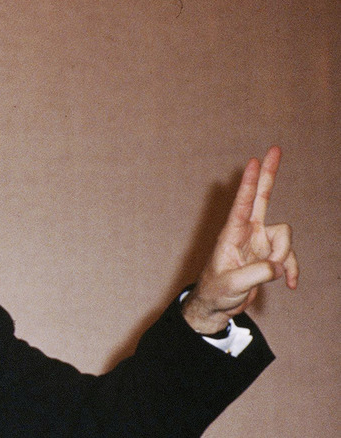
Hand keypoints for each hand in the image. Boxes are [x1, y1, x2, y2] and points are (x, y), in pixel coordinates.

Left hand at [182, 146, 298, 333]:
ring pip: (285, 237)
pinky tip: (289, 285)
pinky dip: (291, 270)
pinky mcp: (268, 255)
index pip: (242, 203)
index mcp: (231, 234)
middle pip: (261, 197)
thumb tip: (279, 266)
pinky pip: (289, 256)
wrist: (217, 306)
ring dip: (284, 257)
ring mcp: (258, 242)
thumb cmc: (216, 292)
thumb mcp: (233, 284)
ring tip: (271, 275)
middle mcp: (246, 233)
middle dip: (268, 174)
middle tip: (274, 148)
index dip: (249, 182)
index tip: (252, 160)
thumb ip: (258, 273)